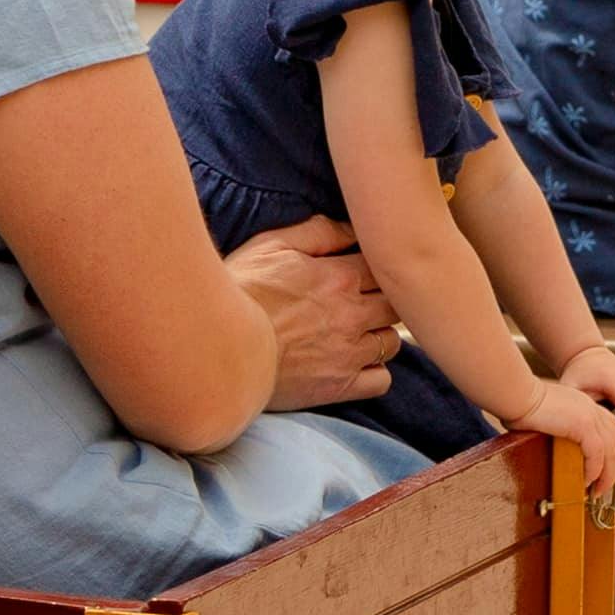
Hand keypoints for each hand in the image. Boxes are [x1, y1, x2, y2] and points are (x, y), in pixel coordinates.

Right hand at [223, 219, 398, 414]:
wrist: (216, 345)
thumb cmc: (240, 291)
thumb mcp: (272, 245)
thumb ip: (318, 232)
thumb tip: (352, 228)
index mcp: (340, 277)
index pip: (386, 267)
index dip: (378, 268)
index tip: (363, 272)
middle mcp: (353, 315)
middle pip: (397, 304)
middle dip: (386, 299)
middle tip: (365, 301)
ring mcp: (349, 353)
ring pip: (393, 341)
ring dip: (381, 334)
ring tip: (357, 332)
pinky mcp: (340, 386)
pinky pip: (381, 380)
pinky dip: (375, 372)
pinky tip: (356, 363)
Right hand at [516, 373, 614, 491]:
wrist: (519, 395)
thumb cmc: (527, 407)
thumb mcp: (555, 419)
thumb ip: (567, 432)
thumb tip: (568, 455)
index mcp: (590, 407)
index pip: (614, 434)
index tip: (608, 472)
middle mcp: (595, 410)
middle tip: (605, 486)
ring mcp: (591, 416)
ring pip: (612, 451)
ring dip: (607, 475)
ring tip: (598, 489)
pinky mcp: (582, 424)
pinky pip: (597, 453)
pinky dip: (594, 470)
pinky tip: (587, 480)